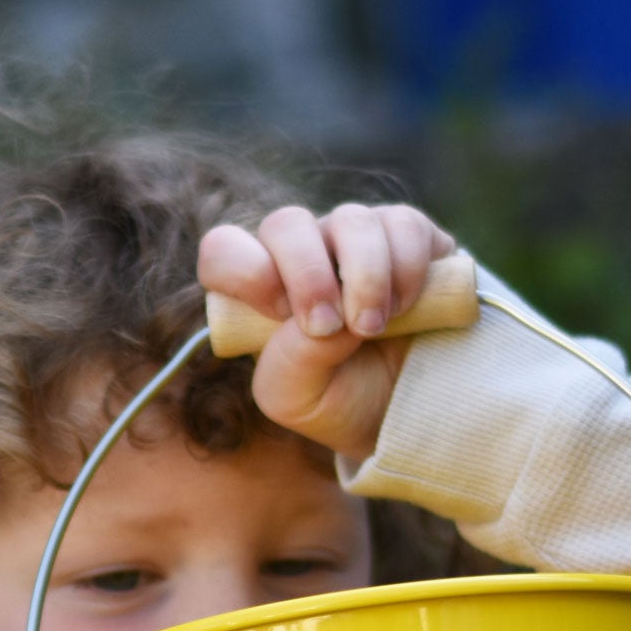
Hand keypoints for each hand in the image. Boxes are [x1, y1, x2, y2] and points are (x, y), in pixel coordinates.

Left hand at [197, 203, 456, 464]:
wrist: (405, 410)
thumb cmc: (338, 401)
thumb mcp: (297, 399)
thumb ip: (294, 360)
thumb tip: (334, 318)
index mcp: (259, 289)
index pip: (223, 250)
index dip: (245, 271)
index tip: (279, 315)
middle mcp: (302, 253)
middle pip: (286, 223)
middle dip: (308, 276)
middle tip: (329, 326)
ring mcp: (353, 237)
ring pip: (351, 220)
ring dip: (365, 278)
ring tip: (372, 328)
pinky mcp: (407, 234)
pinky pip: (404, 226)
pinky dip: (407, 270)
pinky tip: (404, 308)